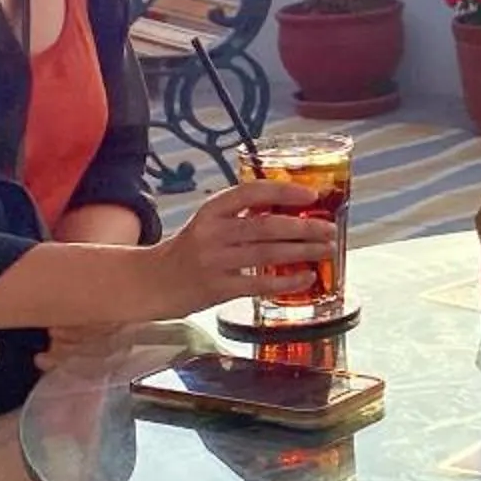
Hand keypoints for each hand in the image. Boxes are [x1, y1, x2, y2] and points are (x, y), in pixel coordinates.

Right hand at [142, 179, 336, 316]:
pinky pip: (259, 283)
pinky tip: (306, 278)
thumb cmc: (189, 251)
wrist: (150, 283)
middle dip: (304, 227)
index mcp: (211, 211)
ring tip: (327, 250)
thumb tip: (292, 212)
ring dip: (302, 251)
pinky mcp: (217, 288)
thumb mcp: (208, 224)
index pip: (251, 192)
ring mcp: (214, 261)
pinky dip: (287, 280)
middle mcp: (212, 232)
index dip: (283, 192)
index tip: (311, 197)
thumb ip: (241, 217)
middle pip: (266, 225)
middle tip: (330, 229)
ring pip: (267, 252)